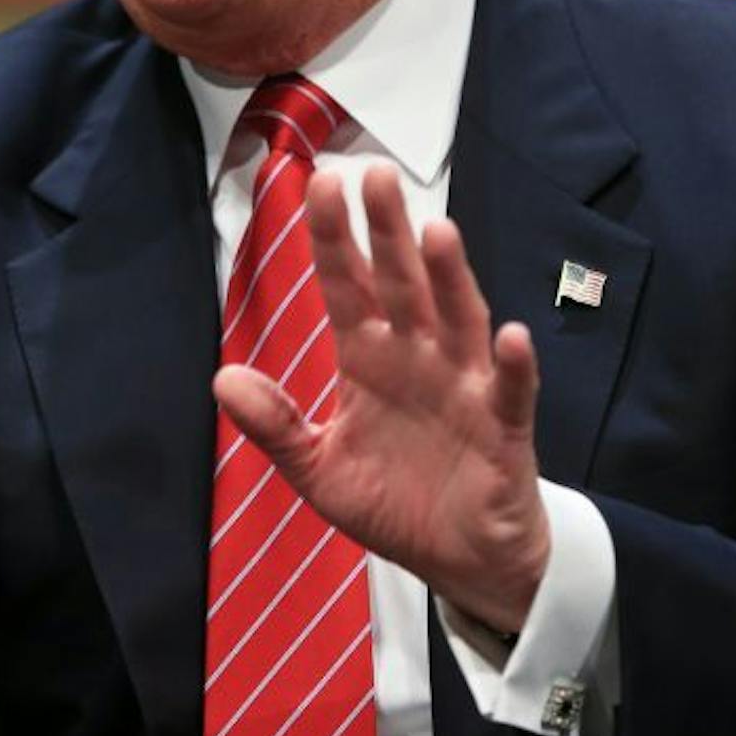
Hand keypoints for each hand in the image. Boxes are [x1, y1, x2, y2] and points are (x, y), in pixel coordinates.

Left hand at [214, 164, 549, 633]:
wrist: (461, 560)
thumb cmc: (396, 501)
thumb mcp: (319, 469)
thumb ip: (276, 426)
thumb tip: (223, 380)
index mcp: (369, 360)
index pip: (346, 286)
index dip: (333, 240)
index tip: (318, 184)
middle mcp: (418, 358)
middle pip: (401, 284)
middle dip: (387, 233)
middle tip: (375, 174)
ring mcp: (464, 388)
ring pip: (457, 321)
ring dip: (449, 279)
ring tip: (436, 231)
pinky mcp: (503, 430)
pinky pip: (510, 394)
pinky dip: (513, 367)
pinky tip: (511, 337)